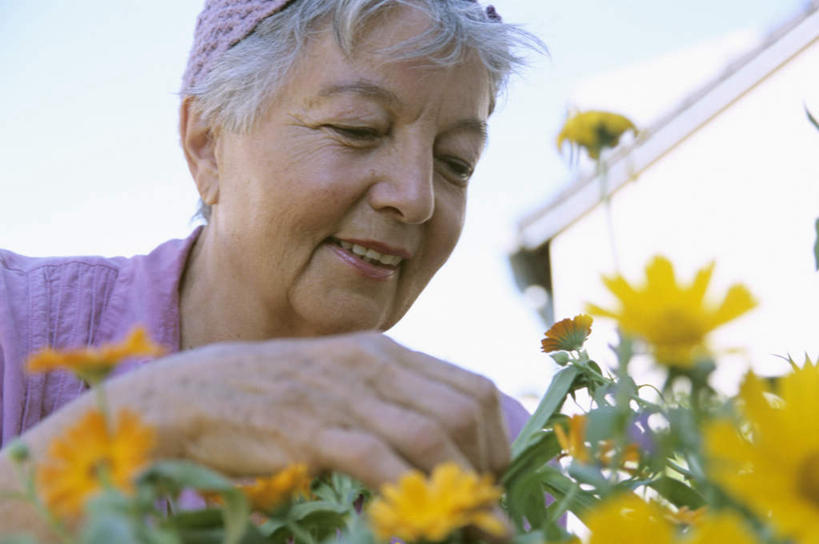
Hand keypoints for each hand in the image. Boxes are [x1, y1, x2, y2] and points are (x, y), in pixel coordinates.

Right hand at [103, 331, 510, 488]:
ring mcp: (342, 394)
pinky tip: (417, 526)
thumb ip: (384, 399)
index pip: (472, 388)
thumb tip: (432, 439)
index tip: (492, 477)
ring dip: (458, 486)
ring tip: (467, 524)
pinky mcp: (311, 429)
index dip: (496, 438)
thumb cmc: (267, 394)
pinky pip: (379, 463)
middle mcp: (372, 366)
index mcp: (383, 352)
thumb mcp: (336, 380)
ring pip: (431, 436)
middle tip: (482, 506)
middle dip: (486, 466)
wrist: (190, 394)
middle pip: (464, 412)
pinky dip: (409, 496)